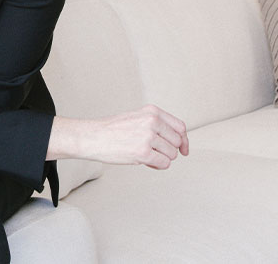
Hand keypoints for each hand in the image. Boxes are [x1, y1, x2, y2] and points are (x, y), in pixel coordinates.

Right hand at [49, 104, 188, 169]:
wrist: (93, 137)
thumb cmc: (113, 130)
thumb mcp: (137, 117)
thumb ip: (157, 124)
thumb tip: (179, 141)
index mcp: (152, 111)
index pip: (180, 127)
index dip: (184, 140)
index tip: (183, 149)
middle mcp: (152, 121)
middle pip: (177, 142)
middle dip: (170, 150)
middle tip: (155, 152)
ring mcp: (148, 137)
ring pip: (172, 154)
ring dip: (162, 158)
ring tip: (146, 155)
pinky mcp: (143, 152)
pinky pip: (164, 163)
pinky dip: (157, 165)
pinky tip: (145, 161)